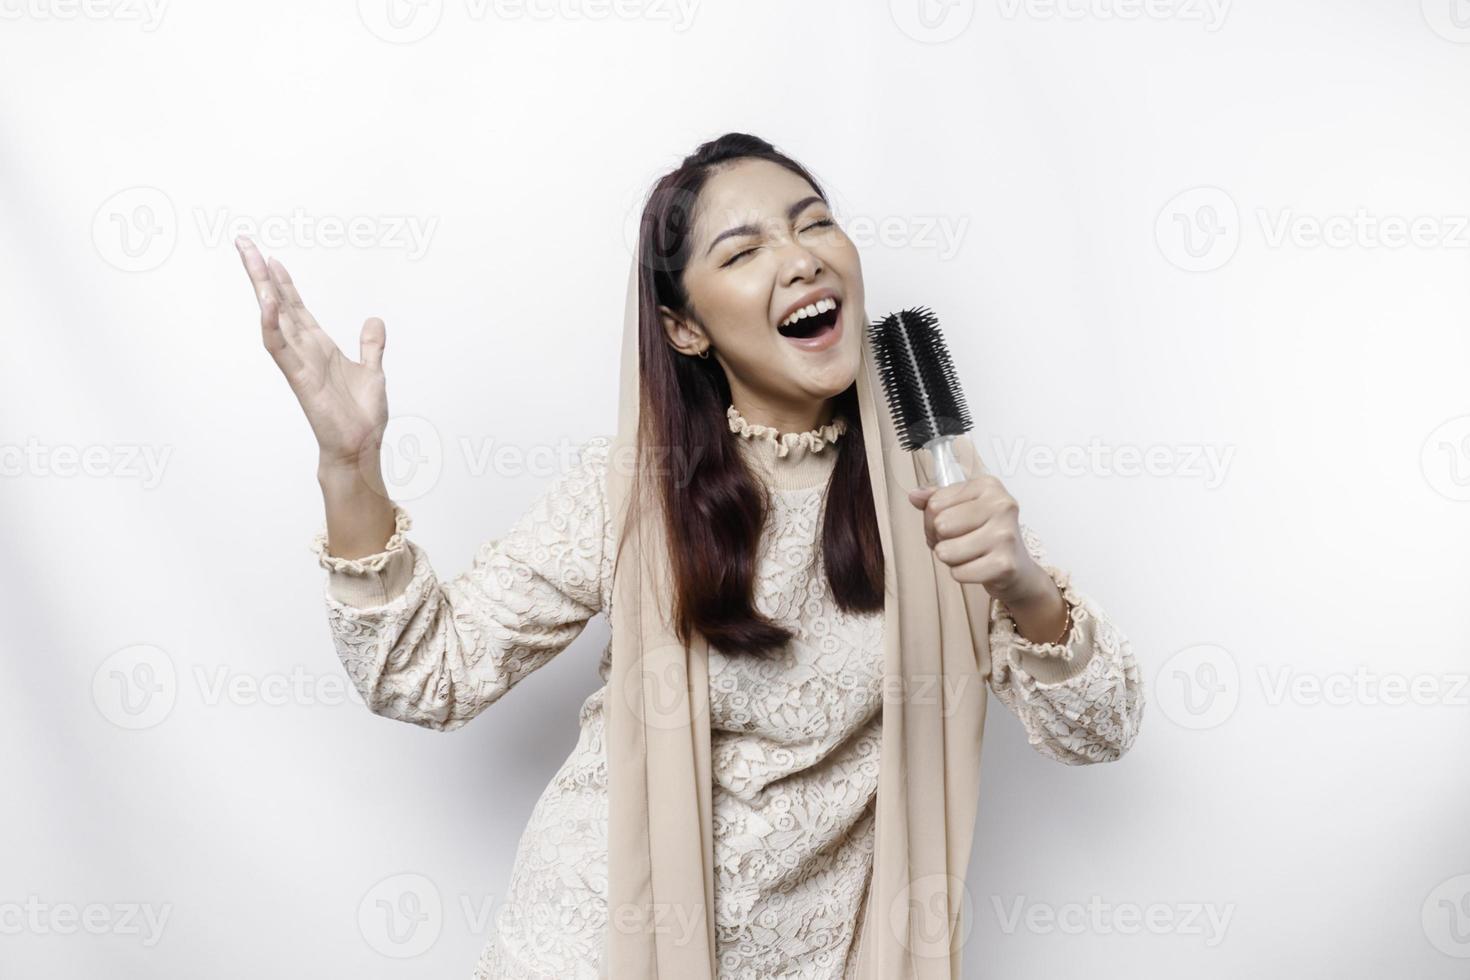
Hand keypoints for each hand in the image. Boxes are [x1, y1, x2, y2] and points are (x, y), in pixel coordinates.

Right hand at [234, 235, 388, 471]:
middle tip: (244, 243)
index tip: (270, 256)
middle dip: (261, 274)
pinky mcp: (300, 379)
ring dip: (261, 289)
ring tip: (250, 260)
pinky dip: (272, 326)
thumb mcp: (372, 370)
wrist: (360, 447)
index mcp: (319, 345)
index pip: (296, 306)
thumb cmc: (360, 415)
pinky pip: (280, 349)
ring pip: (274, 319)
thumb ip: (371, 345)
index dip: (283, 281)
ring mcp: (299, 362)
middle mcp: (305, 349)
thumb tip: (374, 320)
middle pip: (278, 303)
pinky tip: (266, 304)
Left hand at [904, 474, 1051, 606]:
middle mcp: (1001, 505)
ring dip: (950, 558)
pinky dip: (961, 574)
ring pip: (946, 551)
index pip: (934, 503)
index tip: (952, 524)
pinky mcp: (1005, 564)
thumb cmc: (985, 532)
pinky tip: (977, 566)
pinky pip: (958, 573)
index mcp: (988, 485)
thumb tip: (914, 496)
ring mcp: (1005, 535)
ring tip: (967, 554)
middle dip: (940, 538)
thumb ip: (936, 498)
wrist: (1017, 567)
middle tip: (958, 541)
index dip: (932, 519)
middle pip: (940, 525)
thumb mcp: (962, 507)